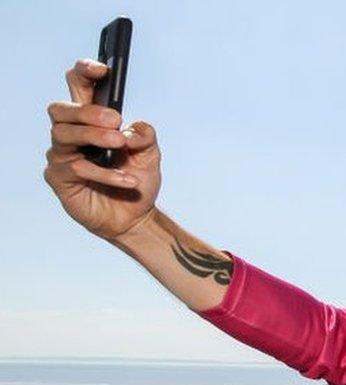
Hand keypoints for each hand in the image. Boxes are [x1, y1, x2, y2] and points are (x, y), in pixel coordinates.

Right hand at [44, 59, 161, 240]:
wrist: (135, 217)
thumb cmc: (137, 180)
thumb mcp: (150, 155)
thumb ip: (145, 136)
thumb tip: (132, 129)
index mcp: (92, 120)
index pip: (78, 86)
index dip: (84, 72)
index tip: (102, 69)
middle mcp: (72, 134)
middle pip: (61, 109)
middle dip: (88, 111)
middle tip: (116, 120)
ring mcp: (63, 155)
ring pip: (64, 134)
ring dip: (94, 137)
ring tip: (120, 145)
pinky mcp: (60, 179)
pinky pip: (75, 169)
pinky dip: (105, 173)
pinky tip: (126, 180)